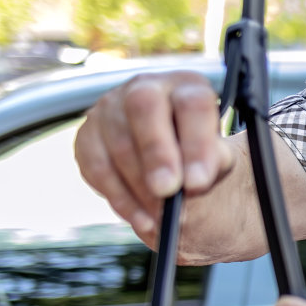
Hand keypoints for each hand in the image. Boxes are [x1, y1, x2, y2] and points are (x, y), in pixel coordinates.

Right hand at [73, 70, 236, 244]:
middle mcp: (147, 87)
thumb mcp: (218, 158)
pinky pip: (97, 168)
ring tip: (163, 218)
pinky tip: (143, 219)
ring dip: (140, 186)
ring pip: (118, 142)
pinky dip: (121, 199)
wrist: (173, 165)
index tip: (197, 182)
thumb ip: (214, 165)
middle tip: (167, 191)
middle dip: (156, 152)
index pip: (192, 102)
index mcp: (187, 86)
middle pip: (144, 106)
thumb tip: (195, 180)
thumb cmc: (198, 157)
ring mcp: (111, 107)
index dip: (195, 142)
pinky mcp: (88, 134)